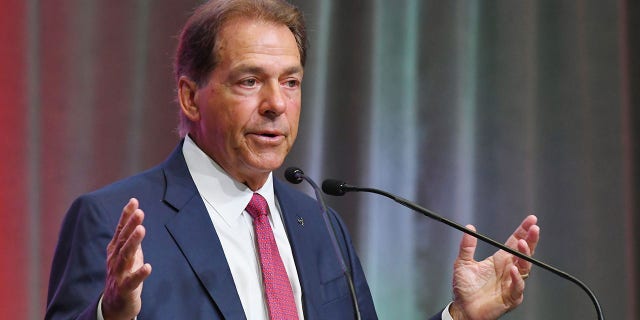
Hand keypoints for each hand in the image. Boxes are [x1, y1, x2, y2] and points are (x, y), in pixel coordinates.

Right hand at [102, 198, 151, 319]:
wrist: (113, 306)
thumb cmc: (122, 277)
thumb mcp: (127, 256)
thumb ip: (131, 240)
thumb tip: (137, 223)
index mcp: (115, 251)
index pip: (120, 230)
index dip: (126, 216)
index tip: (134, 201)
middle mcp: (115, 260)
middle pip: (123, 241)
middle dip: (130, 226)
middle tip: (139, 212)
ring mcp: (118, 274)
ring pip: (126, 257)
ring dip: (134, 243)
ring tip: (141, 230)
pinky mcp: (125, 289)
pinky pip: (132, 281)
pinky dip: (139, 274)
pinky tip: (148, 267)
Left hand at [449, 215, 539, 319]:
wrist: (462, 309)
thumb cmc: (464, 288)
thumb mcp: (463, 263)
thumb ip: (467, 246)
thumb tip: (469, 228)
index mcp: (499, 260)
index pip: (514, 242)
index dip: (523, 231)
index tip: (531, 220)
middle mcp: (508, 270)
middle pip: (524, 253)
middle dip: (530, 240)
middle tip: (534, 228)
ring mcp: (511, 283)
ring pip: (524, 268)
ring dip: (524, 256)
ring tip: (522, 244)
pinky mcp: (511, 297)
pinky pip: (517, 287)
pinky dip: (516, 278)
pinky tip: (512, 269)